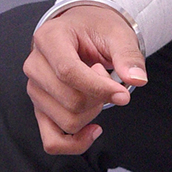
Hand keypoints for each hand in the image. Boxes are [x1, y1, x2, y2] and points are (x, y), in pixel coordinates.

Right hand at [23, 0, 145, 154]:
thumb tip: (137, 79)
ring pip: (66, 121)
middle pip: (70, 100)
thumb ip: (127, 55)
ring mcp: (34, 89)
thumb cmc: (96, 29)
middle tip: (108, 79)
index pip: (68, 72)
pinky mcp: (40, 108)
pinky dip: (75, 143)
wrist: (82, 29)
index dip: (98, 88)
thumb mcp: (117, 33)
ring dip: (92, 113)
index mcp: (49, 38)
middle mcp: (35, 65)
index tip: (123, 94)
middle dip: (99, 98)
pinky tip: (94, 129)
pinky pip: (52, 141)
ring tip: (96, 90)